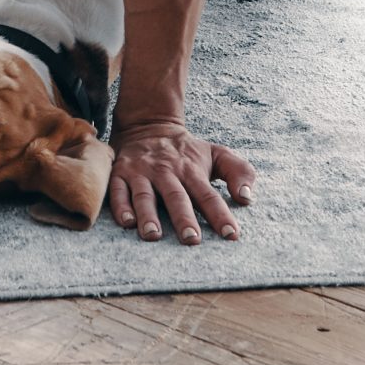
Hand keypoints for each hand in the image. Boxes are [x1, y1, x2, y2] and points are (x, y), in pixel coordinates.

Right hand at [105, 119, 253, 243]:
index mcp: (191, 170)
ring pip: (145, 195)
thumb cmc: (186, 150)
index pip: (208, 195)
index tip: (231, 235)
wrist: (148, 124)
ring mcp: (141, 172)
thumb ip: (239, 171)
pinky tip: (126, 222)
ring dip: (149, 215)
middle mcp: (166, 171)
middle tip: (192, 240)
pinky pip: (117, 190)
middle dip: (184, 218)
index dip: (220, 215)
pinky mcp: (120, 173)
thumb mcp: (217, 153)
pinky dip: (121, 206)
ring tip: (153, 235)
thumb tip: (246, 198)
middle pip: (177, 197)